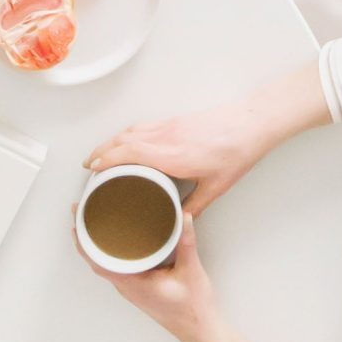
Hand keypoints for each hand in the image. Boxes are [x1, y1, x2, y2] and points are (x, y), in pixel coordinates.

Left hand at [73, 210, 217, 341]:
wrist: (199, 329)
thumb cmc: (192, 305)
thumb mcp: (190, 270)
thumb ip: (186, 241)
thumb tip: (183, 216)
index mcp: (133, 283)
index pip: (97, 262)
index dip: (83, 241)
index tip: (76, 220)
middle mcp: (127, 286)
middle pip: (97, 260)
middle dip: (86, 236)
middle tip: (81, 210)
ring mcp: (132, 288)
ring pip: (106, 263)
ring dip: (96, 243)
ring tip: (93, 219)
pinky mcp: (139, 287)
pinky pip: (118, 266)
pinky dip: (110, 250)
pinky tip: (117, 239)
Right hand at [83, 62, 329, 215]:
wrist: (252, 122)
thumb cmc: (237, 152)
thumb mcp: (216, 187)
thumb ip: (194, 208)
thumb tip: (179, 221)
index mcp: (172, 155)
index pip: (129, 153)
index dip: (106, 160)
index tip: (92, 170)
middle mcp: (167, 137)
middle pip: (124, 139)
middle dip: (102, 151)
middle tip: (88, 165)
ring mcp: (172, 125)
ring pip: (133, 130)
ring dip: (113, 140)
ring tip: (102, 153)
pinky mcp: (178, 120)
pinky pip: (145, 125)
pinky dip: (129, 134)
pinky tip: (129, 141)